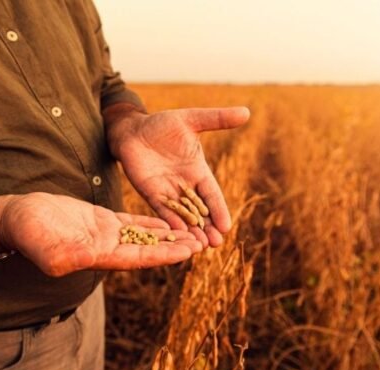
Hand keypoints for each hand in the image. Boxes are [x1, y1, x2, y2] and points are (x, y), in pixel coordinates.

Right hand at [0, 193, 201, 276]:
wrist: (17, 217)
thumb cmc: (27, 232)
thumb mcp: (45, 244)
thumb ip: (67, 253)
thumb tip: (88, 257)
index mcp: (97, 256)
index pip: (138, 258)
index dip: (163, 255)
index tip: (187, 252)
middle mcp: (106, 248)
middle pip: (147, 248)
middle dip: (173, 246)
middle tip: (202, 241)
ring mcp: (104, 234)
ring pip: (142, 235)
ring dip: (167, 234)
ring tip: (192, 230)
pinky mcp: (100, 221)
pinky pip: (131, 222)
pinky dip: (149, 221)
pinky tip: (166, 219)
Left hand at [105, 105, 249, 246]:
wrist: (133, 129)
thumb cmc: (162, 124)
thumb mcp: (191, 119)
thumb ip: (217, 119)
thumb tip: (246, 112)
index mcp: (198, 171)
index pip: (212, 195)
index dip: (219, 210)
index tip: (227, 227)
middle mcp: (185, 185)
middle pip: (200, 211)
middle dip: (208, 228)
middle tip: (216, 245)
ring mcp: (167, 191)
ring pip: (182, 215)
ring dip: (190, 230)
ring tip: (199, 247)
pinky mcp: (150, 193)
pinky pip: (162, 211)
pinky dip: (170, 222)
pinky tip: (176, 234)